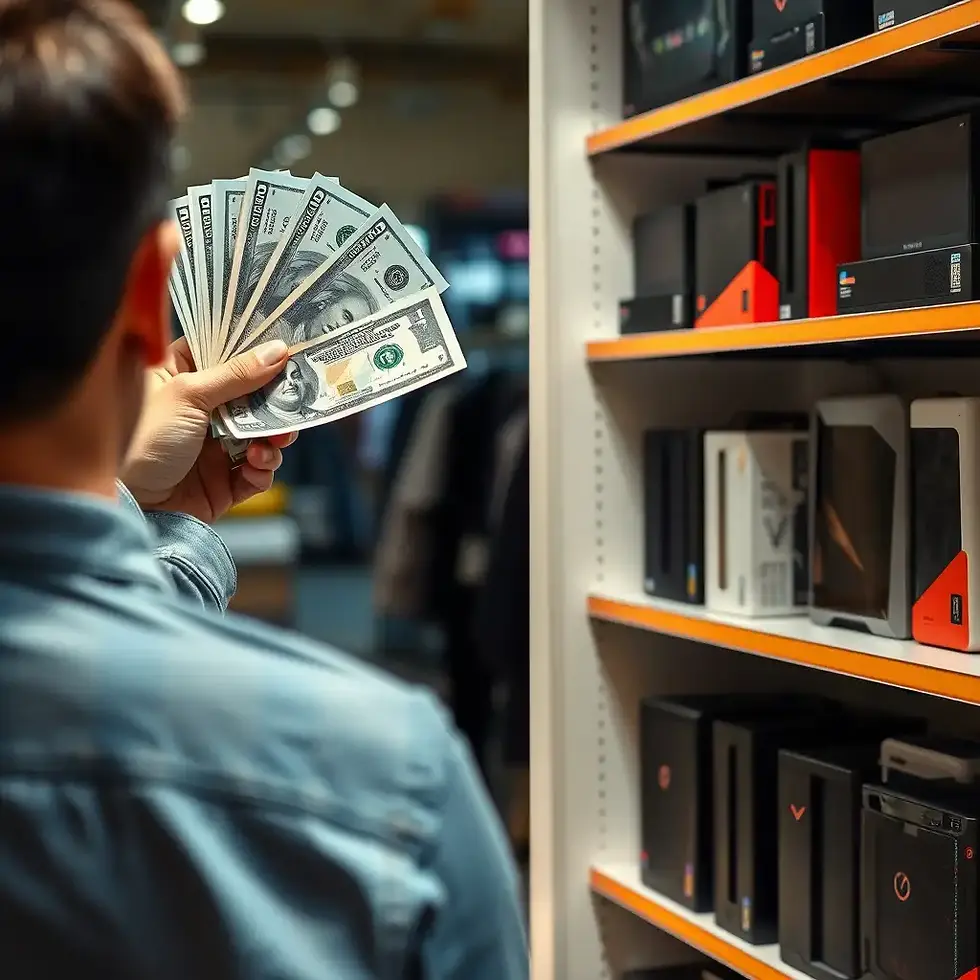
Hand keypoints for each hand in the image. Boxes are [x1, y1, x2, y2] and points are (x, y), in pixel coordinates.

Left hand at [121, 338, 297, 522]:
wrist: (128, 505)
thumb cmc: (141, 439)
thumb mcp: (189, 394)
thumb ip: (237, 374)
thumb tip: (278, 350)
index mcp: (180, 379)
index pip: (222, 354)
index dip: (251, 351)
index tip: (283, 348)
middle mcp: (199, 412)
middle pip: (250, 397)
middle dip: (274, 402)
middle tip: (293, 401)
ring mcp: (212, 449)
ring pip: (260, 436)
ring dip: (273, 438)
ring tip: (274, 441)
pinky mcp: (222, 483)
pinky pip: (255, 472)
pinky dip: (263, 469)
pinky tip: (255, 466)